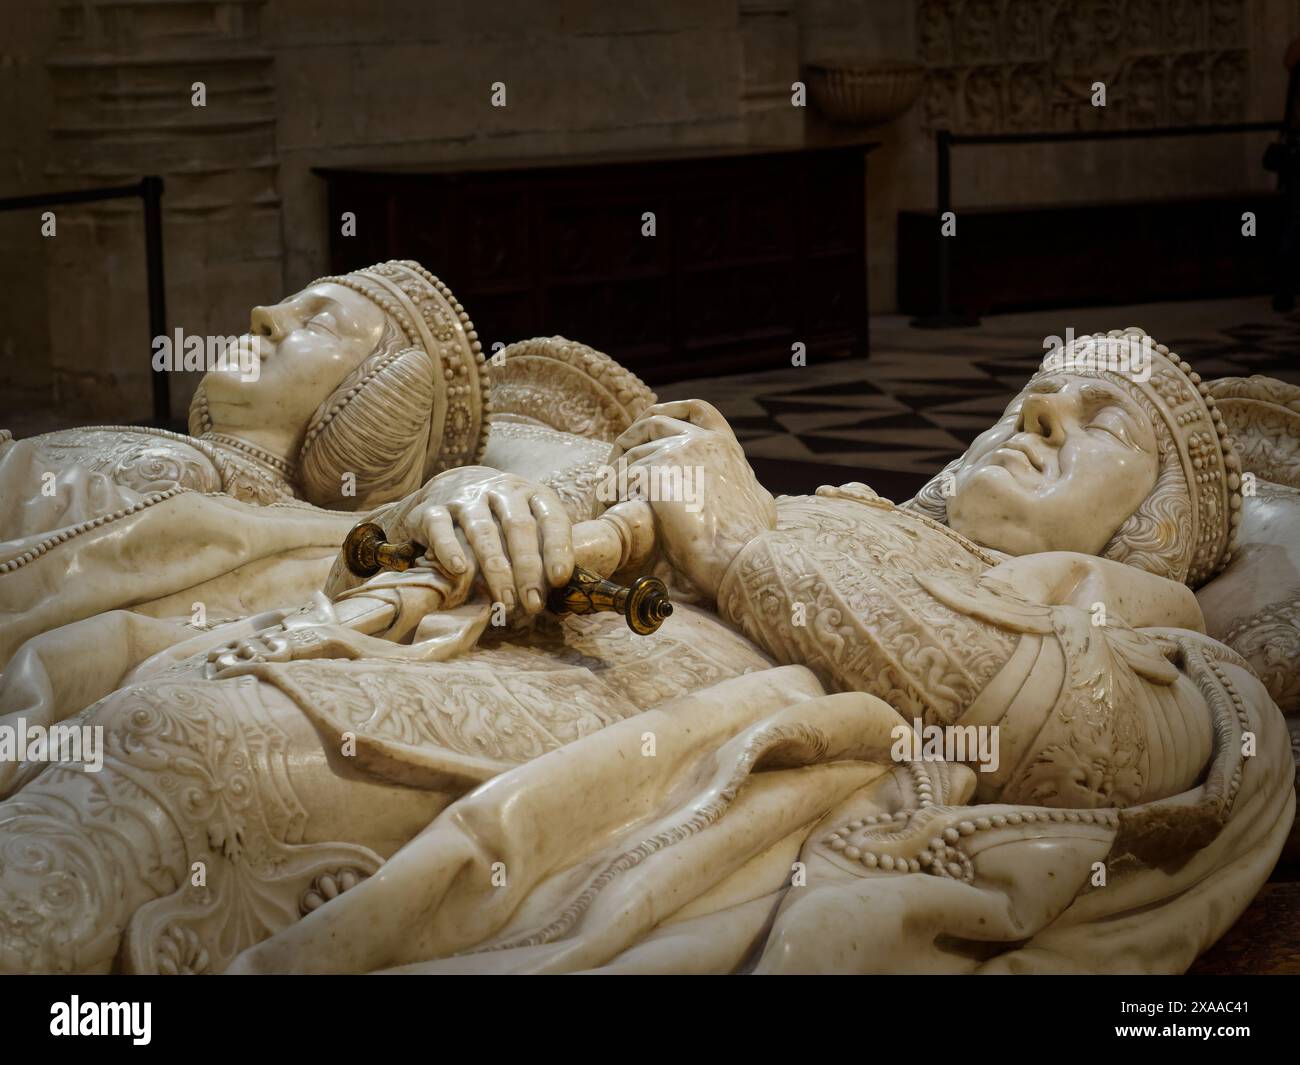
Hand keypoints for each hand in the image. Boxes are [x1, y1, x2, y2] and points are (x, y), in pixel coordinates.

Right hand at [372, 467, 574, 615]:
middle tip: (532, 603)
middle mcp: (500, 491)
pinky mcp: (433, 510)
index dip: (558, 548)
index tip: (559, 579)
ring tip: (505, 599)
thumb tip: (557, 589)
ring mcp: (466, 498)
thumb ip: (541, 547)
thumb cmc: (498, 517)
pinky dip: (450, 548)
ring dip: (496, 568)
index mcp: (529, 494)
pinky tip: (459, 569)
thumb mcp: (526, 521)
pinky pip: (441, 528)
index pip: (551, 517)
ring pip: (483, 530)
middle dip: (528, 568)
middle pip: (518, 527)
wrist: (448, 487)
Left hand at [609, 399, 774, 597]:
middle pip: (653, 422)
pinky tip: (607, 510)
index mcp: (724, 444)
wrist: (739, 554)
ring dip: (615, 473)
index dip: (671, 410)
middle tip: (616, 464)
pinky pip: (620, 477)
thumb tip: (752, 490)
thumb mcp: (756, 500)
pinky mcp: (655, 473)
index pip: (696, 410)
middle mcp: (700, 440)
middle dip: (630, 439)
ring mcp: (677, 452)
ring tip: (606, 498)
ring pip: (631, 453)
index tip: (651, 420)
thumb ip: (745, 485)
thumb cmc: (750, 539)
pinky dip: (609, 492)